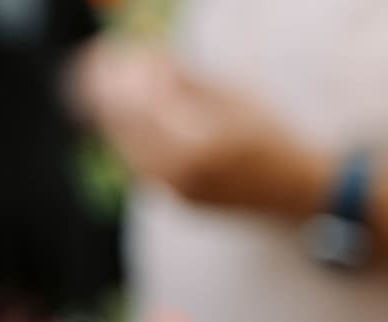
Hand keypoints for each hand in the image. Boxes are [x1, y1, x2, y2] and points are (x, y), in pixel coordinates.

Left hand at [67, 40, 328, 216]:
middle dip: (106, 96)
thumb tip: (137, 61)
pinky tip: (132, 119)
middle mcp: (174, 177)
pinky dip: (131, 140)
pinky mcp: (176, 202)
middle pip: (121, 131)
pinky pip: (141, 167)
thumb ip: (180, 79)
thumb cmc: (268, 133)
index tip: (99, 53)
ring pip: (126, 151)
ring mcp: (173, 194)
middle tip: (94, 66)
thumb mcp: (227, 93)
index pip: (133, 106)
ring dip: (115, 119)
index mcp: (187, 148)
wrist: (293, 190)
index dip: (112, 77)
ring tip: (108, 89)